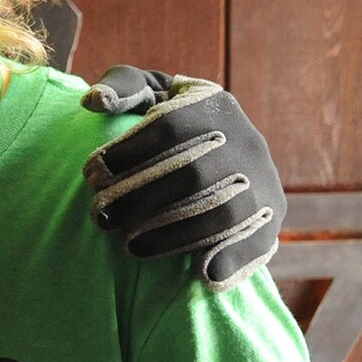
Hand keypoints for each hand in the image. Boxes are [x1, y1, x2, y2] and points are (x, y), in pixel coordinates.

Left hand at [80, 66, 281, 290]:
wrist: (220, 153)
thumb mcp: (149, 93)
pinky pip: (258, 241)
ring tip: (129, 246)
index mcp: (214, 104)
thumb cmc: (168, 121)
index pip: (170, 125)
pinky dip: (234, 259)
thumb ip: (123, 86)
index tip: (90, 174)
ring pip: (225, 210)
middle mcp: (247, 141)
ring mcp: (263, 181)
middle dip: (141, 197)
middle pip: (194, 172)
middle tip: (99, 216)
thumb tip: (95, 101)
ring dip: (175, 233)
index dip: (128, 151)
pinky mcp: (271, 219)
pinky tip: (204, 275)